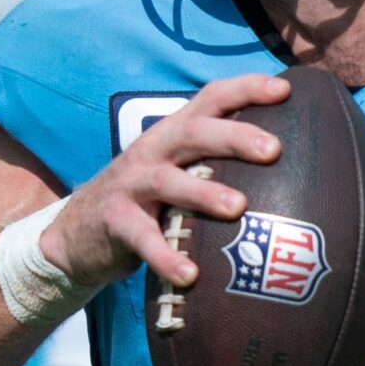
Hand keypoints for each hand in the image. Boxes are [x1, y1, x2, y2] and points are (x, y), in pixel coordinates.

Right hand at [40, 74, 288, 287]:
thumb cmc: (147, 200)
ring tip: (238, 207)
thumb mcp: (178, 171)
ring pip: (167, 181)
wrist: (76, 232)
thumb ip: (217, 164)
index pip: (210, 99)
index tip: (283, 90)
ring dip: (203, 192)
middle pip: (192, 133)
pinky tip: (190, 275)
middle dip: (233, 137)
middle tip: (273, 150)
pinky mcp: (115, 222)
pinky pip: (142, 239)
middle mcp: (152, 151)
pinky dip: (165, 257)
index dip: (245, 89)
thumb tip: (288, 169)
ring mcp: (131, 186)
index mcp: (172, 134)